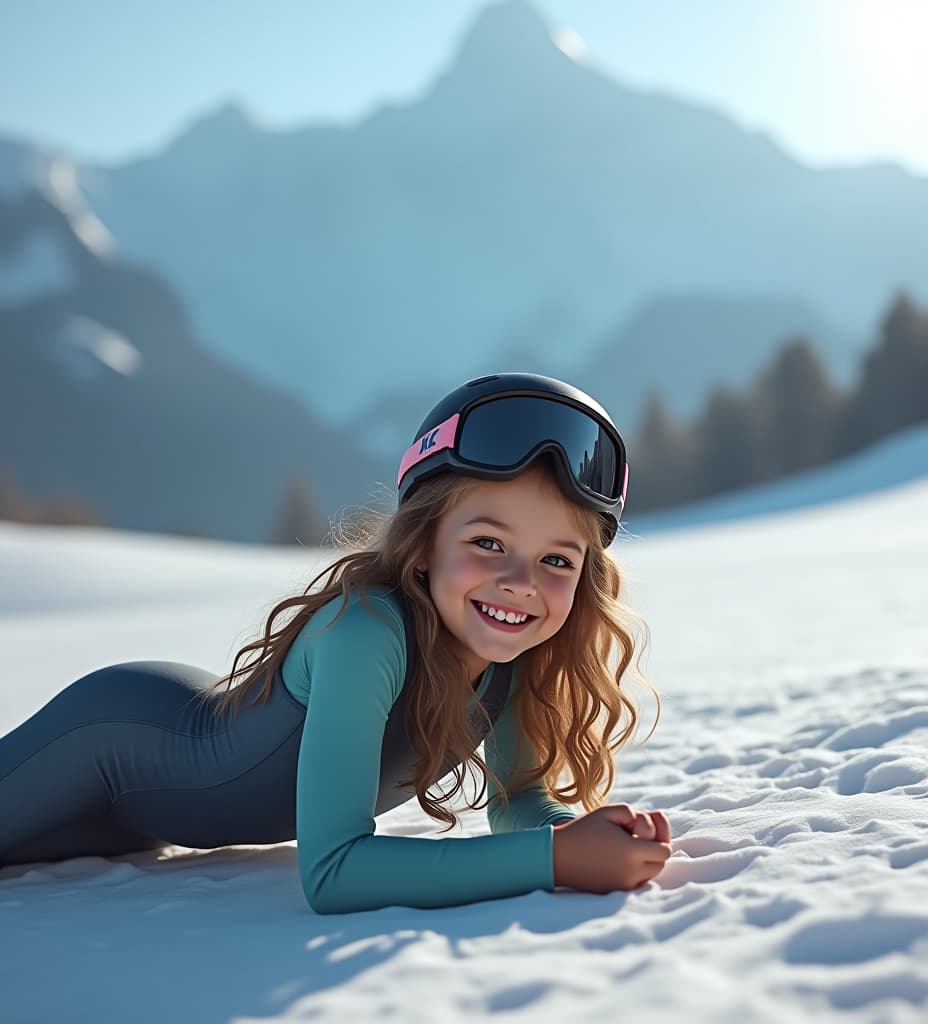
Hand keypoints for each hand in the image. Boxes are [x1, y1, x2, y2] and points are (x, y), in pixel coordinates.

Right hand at [552, 804, 672, 892]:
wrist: (558, 857)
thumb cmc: (582, 831)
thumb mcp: (608, 811)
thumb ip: (634, 813)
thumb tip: (647, 826)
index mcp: (631, 852)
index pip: (664, 849)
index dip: (657, 834)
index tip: (636, 825)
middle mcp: (632, 873)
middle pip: (661, 863)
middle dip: (654, 846)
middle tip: (633, 833)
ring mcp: (625, 885)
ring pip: (651, 873)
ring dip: (646, 859)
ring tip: (627, 844)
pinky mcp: (617, 891)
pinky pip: (638, 881)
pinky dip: (636, 870)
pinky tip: (621, 856)